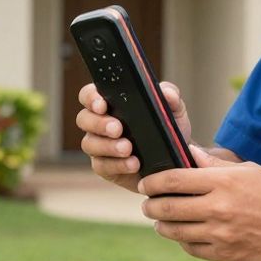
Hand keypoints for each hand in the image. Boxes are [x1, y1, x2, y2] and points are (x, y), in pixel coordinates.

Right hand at [75, 80, 191, 193]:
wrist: (176, 161)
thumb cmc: (168, 129)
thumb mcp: (174, 110)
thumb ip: (171, 96)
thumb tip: (165, 92)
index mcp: (110, 103)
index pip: (89, 95)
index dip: (91, 98)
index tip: (102, 105)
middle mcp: (99, 123)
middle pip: (83, 119)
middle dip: (99, 123)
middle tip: (118, 129)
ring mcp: (99, 147)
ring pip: (89, 144)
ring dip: (107, 146)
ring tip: (128, 149)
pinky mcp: (106, 168)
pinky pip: (102, 166)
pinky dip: (118, 164)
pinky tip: (133, 164)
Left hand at [137, 145, 260, 260]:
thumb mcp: (248, 170)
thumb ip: (214, 164)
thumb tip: (188, 152)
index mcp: (223, 182)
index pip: (174, 180)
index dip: (153, 182)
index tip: (146, 183)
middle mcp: (219, 209)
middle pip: (169, 207)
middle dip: (151, 205)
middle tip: (147, 203)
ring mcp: (222, 234)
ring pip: (175, 231)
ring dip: (162, 225)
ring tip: (160, 220)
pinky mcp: (226, 255)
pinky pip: (192, 248)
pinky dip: (182, 240)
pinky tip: (183, 234)